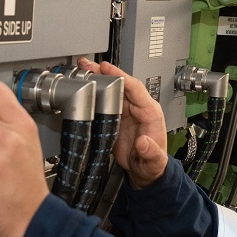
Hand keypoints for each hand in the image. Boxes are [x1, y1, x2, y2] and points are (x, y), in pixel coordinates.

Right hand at [77, 58, 167, 188]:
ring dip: (97, 79)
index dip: (120, 76)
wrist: (144, 171)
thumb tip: (144, 142)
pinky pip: (104, 101)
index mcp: (149, 112)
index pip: (135, 88)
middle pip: (120, 84)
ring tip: (82, 69)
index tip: (107, 69)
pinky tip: (83, 86)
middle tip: (88, 64)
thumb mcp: (154, 160)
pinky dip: (94, 93)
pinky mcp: (115, 117)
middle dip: (104, 72)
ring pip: (111, 90)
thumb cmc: (152, 163)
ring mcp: (125, 112)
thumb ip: (151, 151)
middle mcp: (137, 108)